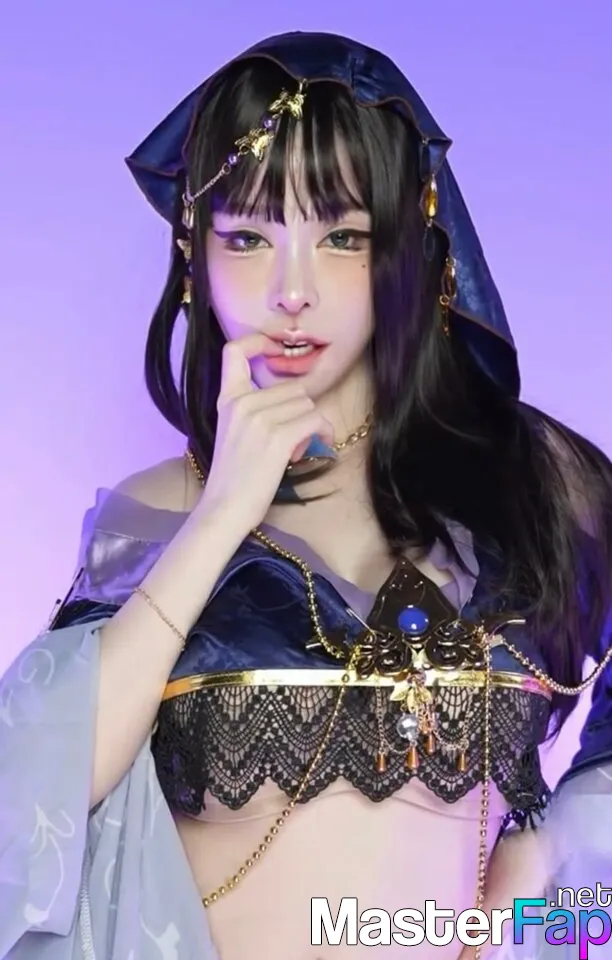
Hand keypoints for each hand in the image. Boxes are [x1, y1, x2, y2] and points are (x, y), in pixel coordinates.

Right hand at [195, 333, 333, 530]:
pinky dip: (322, 432)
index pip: (234, 352)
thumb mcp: (233, 431)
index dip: (257, 341)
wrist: (224, 508)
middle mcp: (242, 402)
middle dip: (300, 412)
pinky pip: (315, 420)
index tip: (275, 349)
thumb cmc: (234, 476)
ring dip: (311, 425)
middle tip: (291, 439)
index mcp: (228, 399)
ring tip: (295, 448)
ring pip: (307, 403)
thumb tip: (295, 399)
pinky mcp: (278, 437)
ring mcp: (260, 418)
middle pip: (293, 388)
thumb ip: (252, 408)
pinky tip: (316, 447)